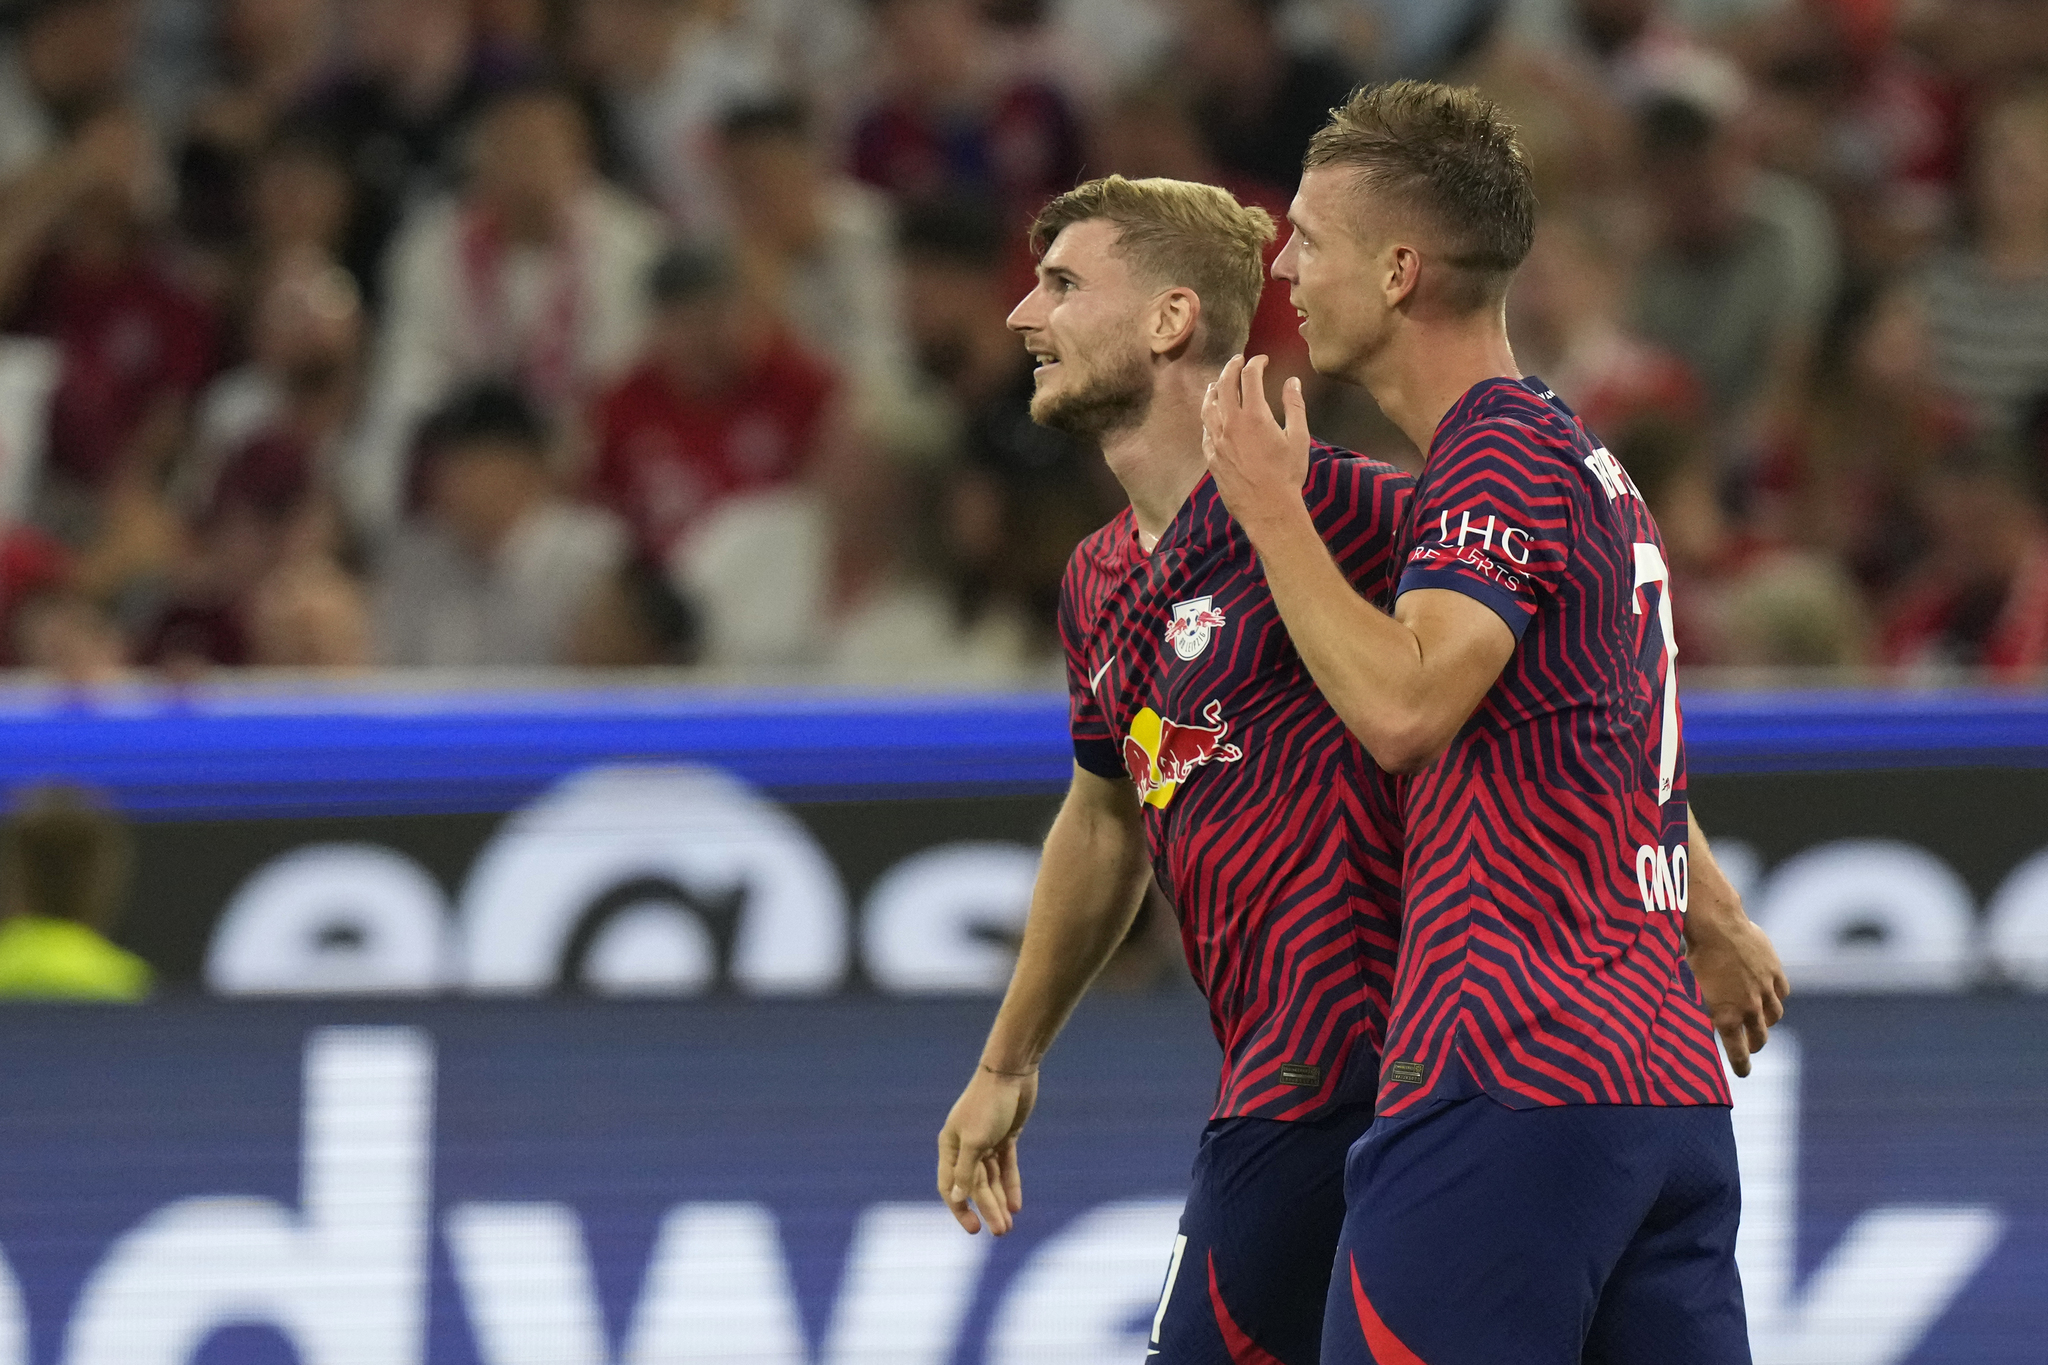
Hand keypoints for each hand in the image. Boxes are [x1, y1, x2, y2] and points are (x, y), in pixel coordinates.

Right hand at [937, 1065, 1035, 1234]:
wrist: (1011, 1073)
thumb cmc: (988, 1104)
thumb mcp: (975, 1140)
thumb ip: (966, 1170)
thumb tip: (956, 1197)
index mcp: (950, 1146)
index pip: (950, 1187)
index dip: (960, 1209)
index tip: (974, 1230)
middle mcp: (965, 1147)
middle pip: (974, 1186)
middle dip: (987, 1210)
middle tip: (1001, 1232)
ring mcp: (985, 1142)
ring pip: (991, 1180)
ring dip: (999, 1202)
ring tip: (1009, 1225)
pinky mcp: (1005, 1137)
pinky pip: (1006, 1167)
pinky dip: (1010, 1185)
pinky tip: (1016, 1205)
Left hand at [1201, 354, 1310, 537]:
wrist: (1267, 508)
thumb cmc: (1287, 474)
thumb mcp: (1299, 438)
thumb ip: (1294, 406)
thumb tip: (1292, 382)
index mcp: (1255, 416)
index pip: (1250, 377)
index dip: (1256, 363)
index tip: (1262, 360)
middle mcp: (1231, 424)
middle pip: (1225, 385)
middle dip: (1231, 368)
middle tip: (1237, 361)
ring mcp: (1217, 441)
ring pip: (1209, 407)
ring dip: (1214, 390)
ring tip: (1217, 383)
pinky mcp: (1211, 457)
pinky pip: (1205, 430)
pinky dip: (1208, 417)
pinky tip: (1212, 416)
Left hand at [1687, 908, 1789, 1077]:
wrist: (1716, 927)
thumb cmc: (1693, 958)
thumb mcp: (1689, 991)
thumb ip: (1695, 1013)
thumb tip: (1687, 1029)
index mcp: (1726, 1016)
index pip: (1737, 1052)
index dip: (1741, 1065)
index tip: (1743, 1073)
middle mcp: (1749, 1007)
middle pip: (1760, 1036)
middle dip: (1755, 1045)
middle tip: (1751, 1047)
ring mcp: (1765, 989)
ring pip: (1775, 1016)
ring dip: (1768, 1022)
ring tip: (1762, 1023)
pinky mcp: (1774, 971)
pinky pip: (1781, 992)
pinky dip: (1776, 997)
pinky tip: (1771, 997)